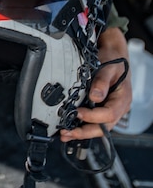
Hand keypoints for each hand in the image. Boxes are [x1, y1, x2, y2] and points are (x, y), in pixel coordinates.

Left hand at [60, 26, 131, 143]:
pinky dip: (81, 126)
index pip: (109, 114)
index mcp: (122, 99)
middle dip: (85, 132)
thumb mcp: (109, 67)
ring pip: (98, 127)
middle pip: (103, 126)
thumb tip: (95, 96)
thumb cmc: (113, 59)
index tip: (78, 113)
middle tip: (67, 132)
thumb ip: (102, 81)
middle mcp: (117, 107)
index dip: (93, 116)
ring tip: (65, 134)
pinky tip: (69, 129)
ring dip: (81, 132)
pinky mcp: (101, 108)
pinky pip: (93, 121)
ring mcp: (109, 109)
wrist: (113, 53)